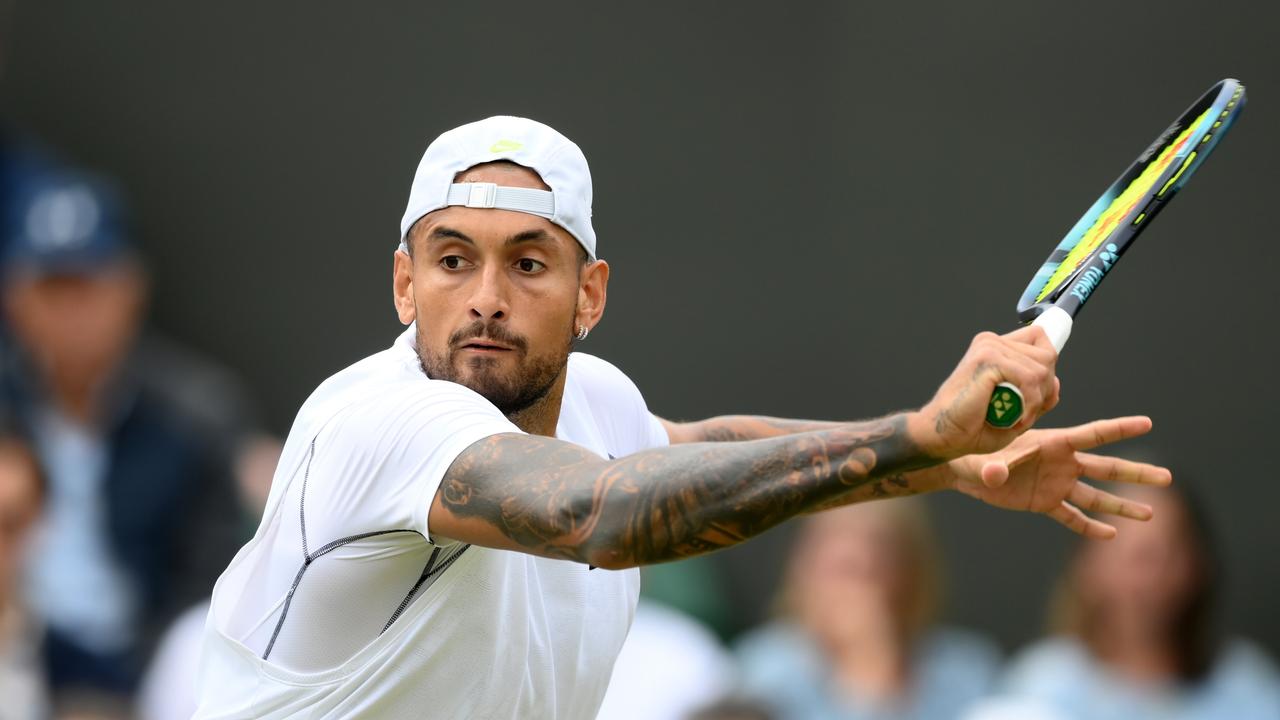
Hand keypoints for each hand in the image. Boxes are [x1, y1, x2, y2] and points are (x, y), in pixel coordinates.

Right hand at [911, 326, 1058, 458]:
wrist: (943, 437)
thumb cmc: (972, 427)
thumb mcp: (1015, 410)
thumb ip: (1036, 394)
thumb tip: (1055, 381)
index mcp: (995, 348)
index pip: (1040, 339)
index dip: (1047, 368)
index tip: (1036, 397)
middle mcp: (992, 342)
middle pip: (1047, 355)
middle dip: (1046, 389)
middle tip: (1026, 413)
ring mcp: (989, 347)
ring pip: (1042, 368)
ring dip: (1037, 400)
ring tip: (1017, 418)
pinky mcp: (987, 359)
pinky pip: (1030, 378)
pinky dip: (1030, 403)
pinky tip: (1015, 418)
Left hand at [948, 416, 1171, 537]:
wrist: (965, 470)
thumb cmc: (976, 454)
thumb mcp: (987, 458)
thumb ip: (995, 467)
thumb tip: (994, 476)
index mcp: (1054, 443)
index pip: (1093, 434)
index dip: (1120, 428)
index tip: (1147, 423)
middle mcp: (1062, 463)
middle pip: (1106, 467)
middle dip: (1136, 473)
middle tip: (1167, 477)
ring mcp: (1056, 483)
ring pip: (1096, 495)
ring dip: (1121, 505)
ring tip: (1150, 513)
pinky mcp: (1045, 503)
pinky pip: (1072, 517)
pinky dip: (1089, 527)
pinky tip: (1110, 535)